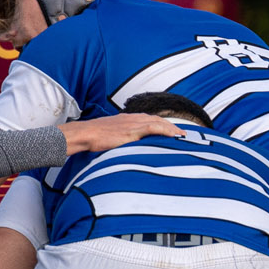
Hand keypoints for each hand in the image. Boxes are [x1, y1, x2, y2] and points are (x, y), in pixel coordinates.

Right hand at [62, 113, 183, 154]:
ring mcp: (133, 123)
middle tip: (182, 134)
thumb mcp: (111, 136)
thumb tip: (126, 149)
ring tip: (182, 135)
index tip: (172, 131)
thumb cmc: (94, 137)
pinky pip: (153, 128)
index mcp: (128, 119)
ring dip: (172, 128)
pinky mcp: (132, 130)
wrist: (86, 133)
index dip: (163, 125)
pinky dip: (166, 130)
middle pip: (158, 120)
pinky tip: (174, 135)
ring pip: (158, 122)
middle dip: (171, 126)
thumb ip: (121, 139)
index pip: (150, 120)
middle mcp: (133, 118)